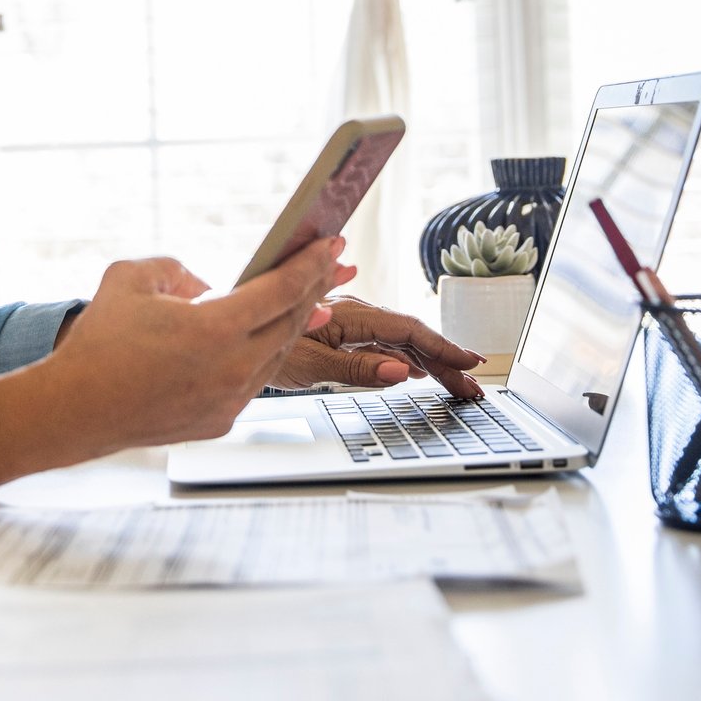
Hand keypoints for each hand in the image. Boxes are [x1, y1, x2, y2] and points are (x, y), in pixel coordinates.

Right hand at [42, 238, 353, 453]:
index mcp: (216, 329)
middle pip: (291, 321)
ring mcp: (230, 399)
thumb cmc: (98, 346)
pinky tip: (267, 339)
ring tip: (308, 298)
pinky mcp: (220, 420)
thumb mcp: (131, 278)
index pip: (282, 290)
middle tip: (331, 264)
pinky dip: (264, 355)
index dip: (310, 264)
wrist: (75, 409)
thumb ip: (177, 269)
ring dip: (295, 323)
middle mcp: (232, 368)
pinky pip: (253, 380)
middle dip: (315, 287)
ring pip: (277, 354)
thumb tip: (205, 285)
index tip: (330, 245)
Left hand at [269, 296, 486, 398]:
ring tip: (455, 383)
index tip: (469, 363)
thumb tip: (400, 371)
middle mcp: (353, 313)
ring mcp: (347, 322)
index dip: (442, 348)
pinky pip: (382, 343)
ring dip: (429, 360)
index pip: (408, 331)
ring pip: (398, 340)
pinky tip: (417, 369)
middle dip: (445, 360)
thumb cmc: (258, 343)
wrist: (228, 330)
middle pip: (410, 336)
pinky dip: (406, 357)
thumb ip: (356, 368)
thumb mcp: (309, 364)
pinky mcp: (339, 331)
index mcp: (350, 316)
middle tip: (473, 386)